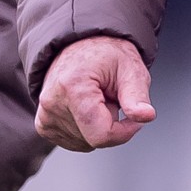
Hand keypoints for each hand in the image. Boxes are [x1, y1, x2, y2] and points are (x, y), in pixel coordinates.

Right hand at [35, 35, 156, 150]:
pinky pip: (76, 142)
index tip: (134, 115)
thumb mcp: (130, 67)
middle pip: (95, 139)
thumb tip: (146, 116)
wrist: (79, 47)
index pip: (102, 135)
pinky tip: (86, 108)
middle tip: (109, 96)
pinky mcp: (43, 125)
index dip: (125, 131)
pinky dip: (87, 129)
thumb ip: (137, 95)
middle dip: (111, 122)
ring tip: (96, 98)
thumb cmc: (105, 55)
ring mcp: (45, 116)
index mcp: (72, 87)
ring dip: (98, 125)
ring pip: (86, 143)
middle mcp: (51, 104)